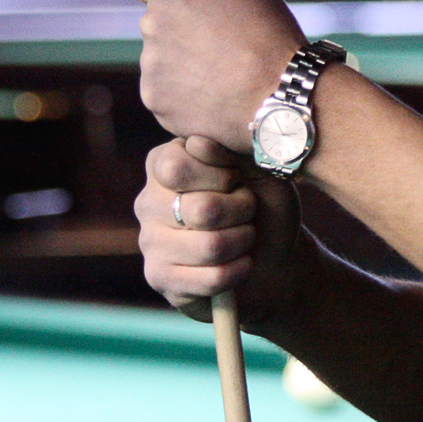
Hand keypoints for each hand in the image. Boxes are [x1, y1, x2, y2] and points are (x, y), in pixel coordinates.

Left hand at [129, 0, 308, 152]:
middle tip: (220, 38)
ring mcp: (151, 65)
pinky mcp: (155, 100)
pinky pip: (164, 90)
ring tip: (224, 68)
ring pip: (160, 57)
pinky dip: (184, 91)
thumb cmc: (271, 27)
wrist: (282, 91)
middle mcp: (151, 23)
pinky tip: (217, 90)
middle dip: (179, 25)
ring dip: (183, 59)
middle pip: (154, 20)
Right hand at [137, 137, 308, 325]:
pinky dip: (239, 270)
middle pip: (201, 210)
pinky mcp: (159, 278)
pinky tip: (242, 263)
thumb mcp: (255, 164)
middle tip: (250, 210)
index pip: (176, 167)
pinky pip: (211, 278)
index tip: (238, 179)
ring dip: (243, 240)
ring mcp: (149, 242)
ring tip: (247, 234)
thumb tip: (196, 143)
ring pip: (210, 246)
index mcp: (164, 162)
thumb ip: (227, 147)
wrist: (274, 251)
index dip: (221, 176)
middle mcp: (148, 201)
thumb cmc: (262, 200)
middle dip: (242, 210)